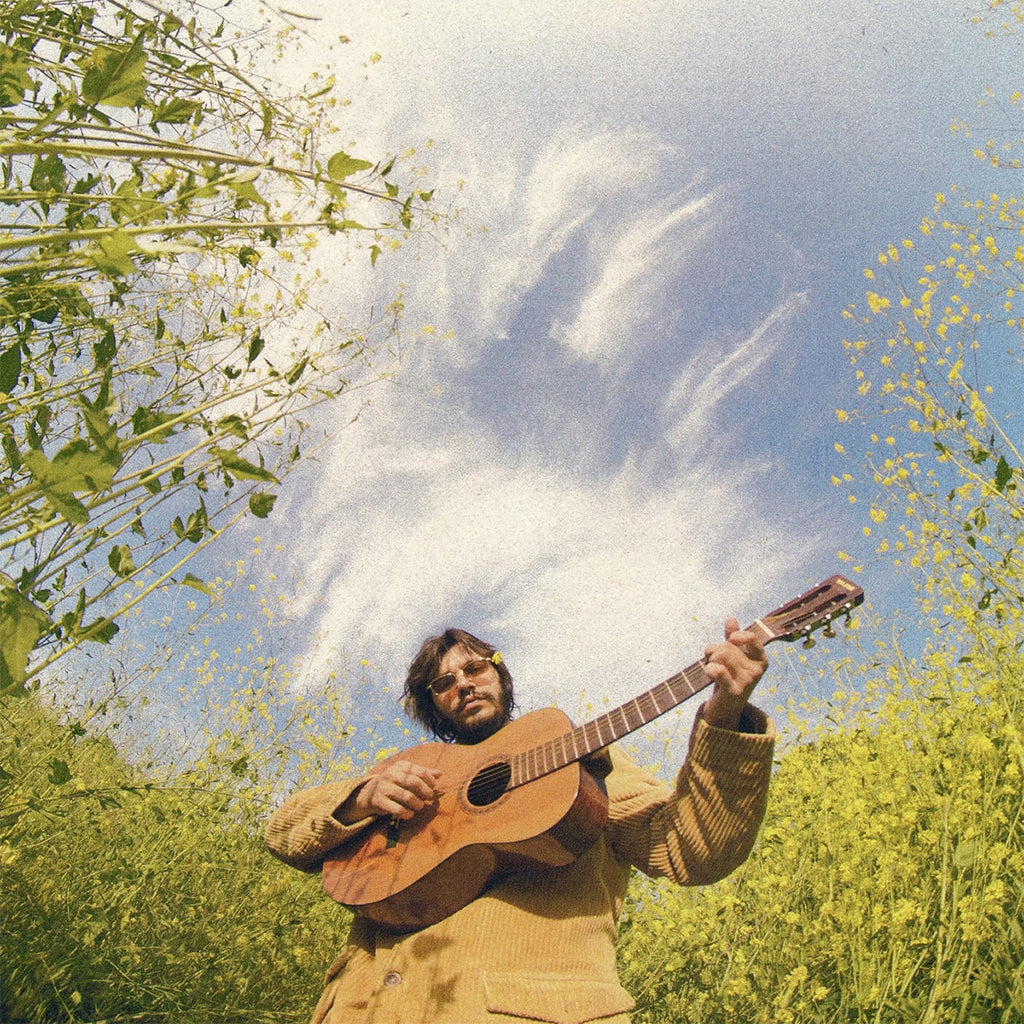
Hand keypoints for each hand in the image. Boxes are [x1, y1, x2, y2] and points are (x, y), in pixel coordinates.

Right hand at [334, 760, 440, 823]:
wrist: (370, 793)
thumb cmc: (395, 783)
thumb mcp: (407, 775)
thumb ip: (423, 774)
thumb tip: (439, 774)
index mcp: (400, 766)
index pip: (419, 771)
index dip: (430, 780)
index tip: (434, 787)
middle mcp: (391, 774)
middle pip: (414, 783)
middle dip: (425, 792)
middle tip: (429, 798)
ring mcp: (384, 787)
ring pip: (407, 797)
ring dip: (417, 804)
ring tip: (419, 806)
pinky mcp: (379, 801)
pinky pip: (397, 809)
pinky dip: (407, 813)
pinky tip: (410, 814)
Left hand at [701, 616, 767, 730]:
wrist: (724, 708)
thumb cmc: (728, 679)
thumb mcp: (732, 658)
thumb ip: (733, 640)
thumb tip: (732, 618)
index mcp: (761, 660)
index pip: (751, 638)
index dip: (737, 635)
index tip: (730, 640)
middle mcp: (757, 671)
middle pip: (727, 647)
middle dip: (714, 652)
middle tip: (714, 663)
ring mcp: (747, 682)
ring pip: (721, 656)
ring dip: (710, 661)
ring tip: (713, 670)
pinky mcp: (735, 692)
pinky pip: (717, 670)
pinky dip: (708, 669)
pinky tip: (710, 675)